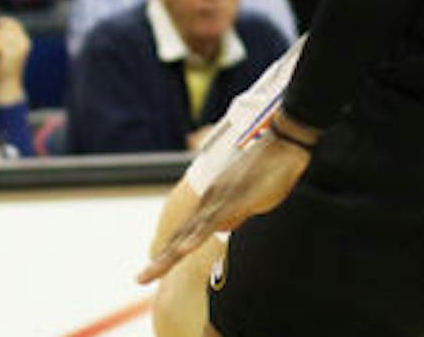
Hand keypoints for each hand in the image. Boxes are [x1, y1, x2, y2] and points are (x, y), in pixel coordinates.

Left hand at [0, 16, 31, 101]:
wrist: (9, 83)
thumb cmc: (7, 66)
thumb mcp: (11, 48)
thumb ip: (8, 35)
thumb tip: (1, 20)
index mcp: (26, 42)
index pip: (15, 25)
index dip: (5, 23)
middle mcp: (24, 44)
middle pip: (7, 29)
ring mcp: (16, 49)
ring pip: (2, 35)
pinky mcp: (8, 55)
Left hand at [137, 110, 315, 283]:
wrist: (283, 145)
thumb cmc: (270, 170)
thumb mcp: (250, 200)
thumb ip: (235, 214)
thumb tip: (223, 229)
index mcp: (213, 201)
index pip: (186, 231)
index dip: (169, 250)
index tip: (154, 269)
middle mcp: (211, 200)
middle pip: (181, 235)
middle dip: (160, 260)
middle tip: (140, 279)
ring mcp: (221, 199)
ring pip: (191, 232)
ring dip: (171, 254)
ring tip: (151, 273)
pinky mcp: (235, 198)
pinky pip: (212, 222)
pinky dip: (196, 237)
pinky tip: (185, 250)